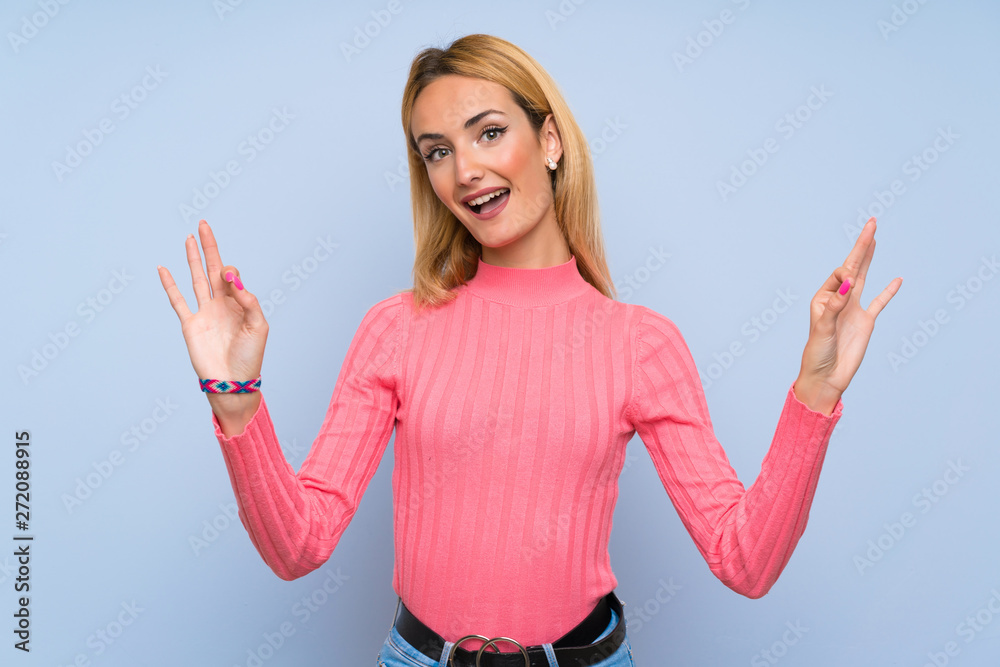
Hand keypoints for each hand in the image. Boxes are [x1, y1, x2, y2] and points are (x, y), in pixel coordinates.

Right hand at [157, 220, 268, 416]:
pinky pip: (177, 300)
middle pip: (213, 268)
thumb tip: (232, 279)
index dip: (231, 274)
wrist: (232, 380)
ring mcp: (204, 312)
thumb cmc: (249, 356)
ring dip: (192, 258)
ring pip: (196, 278)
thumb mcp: (258, 326)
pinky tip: (164, 268)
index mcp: (239, 303)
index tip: (231, 282)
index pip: (232, 276)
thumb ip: (248, 300)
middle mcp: (220, 304)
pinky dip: (170, 284)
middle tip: (204, 224)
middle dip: (209, 247)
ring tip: (189, 238)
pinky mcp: (189, 324)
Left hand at [794, 217, 901, 413]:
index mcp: (823, 298)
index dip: (845, 275)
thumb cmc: (818, 354)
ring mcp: (853, 309)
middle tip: (872, 223)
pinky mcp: (866, 321)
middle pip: (852, 267)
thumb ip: (835, 305)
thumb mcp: (823, 328)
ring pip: (864, 278)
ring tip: (875, 238)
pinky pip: (879, 302)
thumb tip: (847, 282)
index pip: (838, 275)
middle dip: (861, 246)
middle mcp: (838, 300)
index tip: (848, 288)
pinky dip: (888, 291)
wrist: (827, 377)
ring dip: (869, 259)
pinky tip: (897, 279)